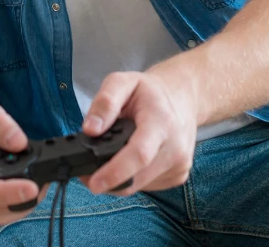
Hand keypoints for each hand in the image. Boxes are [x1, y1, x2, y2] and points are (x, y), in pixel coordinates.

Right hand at [0, 102, 47, 224]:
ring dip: (29, 200)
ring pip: (9, 215)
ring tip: (40, 177)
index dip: (6, 193)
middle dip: (24, 198)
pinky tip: (35, 184)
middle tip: (45, 180)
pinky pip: (13, 214)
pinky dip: (28, 201)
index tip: (31, 188)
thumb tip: (19, 143)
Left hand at [82, 71, 196, 195]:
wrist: (182, 98)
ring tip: (110, 156)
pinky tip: (129, 160)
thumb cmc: (149, 92)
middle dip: (107, 179)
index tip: (94, 183)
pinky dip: (132, 178)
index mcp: (161, 122)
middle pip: (137, 177)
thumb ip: (104, 102)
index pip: (140, 154)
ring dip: (118, 179)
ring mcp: (180, 165)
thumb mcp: (122, 82)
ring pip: (139, 185)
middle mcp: (176, 147)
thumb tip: (90, 130)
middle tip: (86, 171)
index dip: (115, 172)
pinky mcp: (179, 176)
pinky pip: (147, 186)